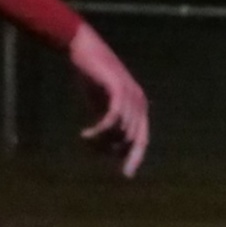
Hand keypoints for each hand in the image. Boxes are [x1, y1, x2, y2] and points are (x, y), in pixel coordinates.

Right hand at [69, 23, 149, 177]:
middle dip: (112, 150)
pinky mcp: (118, 89)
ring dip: (102, 141)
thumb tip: (111, 151)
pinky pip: (112, 119)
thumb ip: (110, 126)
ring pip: (121, 131)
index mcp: (140, 108)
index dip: (134, 158)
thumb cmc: (93, 79)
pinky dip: (99, 131)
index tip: (126, 175)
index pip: (142, 140)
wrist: (84, 51)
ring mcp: (131, 96)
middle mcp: (140, 103)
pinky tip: (85, 135)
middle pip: (132, 139)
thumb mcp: (102, 106)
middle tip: (91, 150)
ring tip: (86, 140)